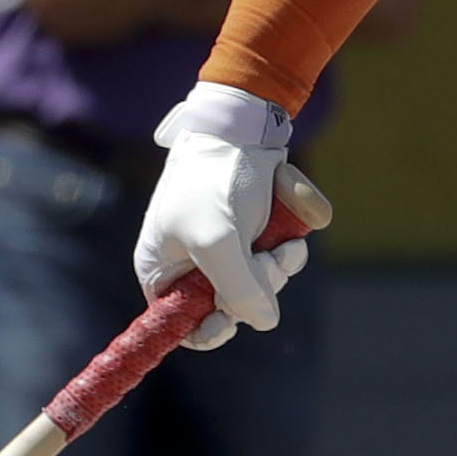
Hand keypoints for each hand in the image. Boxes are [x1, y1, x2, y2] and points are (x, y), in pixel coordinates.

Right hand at [132, 83, 331, 349]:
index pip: (182, 324)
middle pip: (235, 305)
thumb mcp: (218, 241)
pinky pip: (284, 253)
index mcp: (163, 270)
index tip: (232, 319)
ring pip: (267, 281)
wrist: (241, 126)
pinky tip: (288, 215)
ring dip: (282, 261)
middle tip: (266, 259)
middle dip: (260, 284)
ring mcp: (229, 246)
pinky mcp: (259, 231)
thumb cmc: (213, 181)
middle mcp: (194, 263)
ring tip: (283, 238)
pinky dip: (293, 238)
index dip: (210, 329)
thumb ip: (238, 289)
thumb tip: (264, 320)